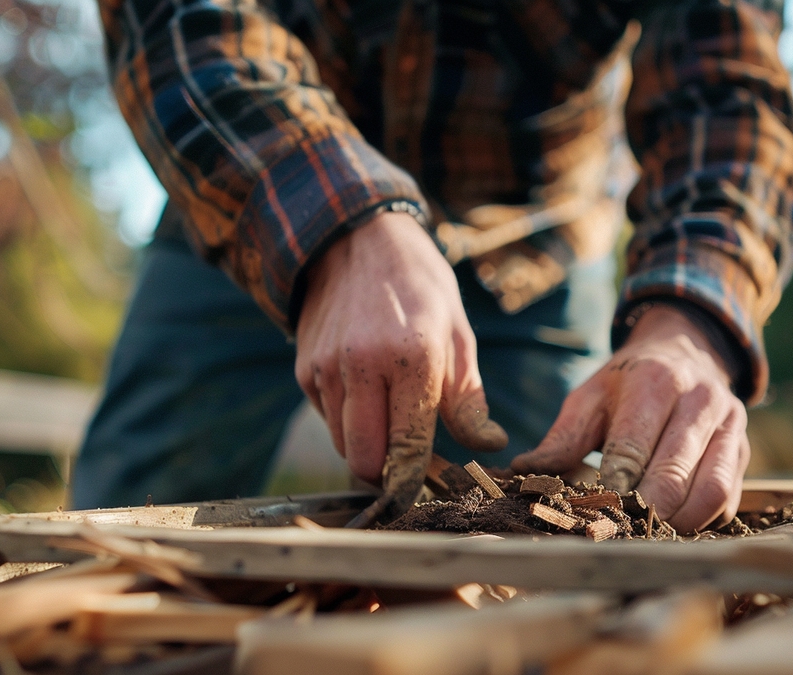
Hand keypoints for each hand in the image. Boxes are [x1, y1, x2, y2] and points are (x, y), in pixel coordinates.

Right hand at [295, 212, 506, 505]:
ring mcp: (326, 369)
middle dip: (387, 473)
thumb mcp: (459, 337)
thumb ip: (470, 400)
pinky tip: (367, 393)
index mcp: (412, 358)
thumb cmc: (420, 289)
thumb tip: (489, 446)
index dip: (417, 479)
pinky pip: (327, 420)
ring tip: (392, 421)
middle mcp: (362, 367)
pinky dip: (347, 422)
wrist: (357, 240)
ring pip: (342, 446)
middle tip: (411, 462)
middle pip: (364, 460)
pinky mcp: (303, 370)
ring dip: (367, 447)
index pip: (408, 447)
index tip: (427, 487)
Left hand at [511, 304, 748, 531]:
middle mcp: (700, 401)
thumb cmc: (629, 383)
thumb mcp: (590, 397)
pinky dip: (701, 521)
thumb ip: (561, 437)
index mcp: (654, 382)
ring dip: (677, 524)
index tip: (590, 516)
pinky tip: (673, 528)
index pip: (632, 447)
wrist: (687, 352)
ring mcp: (729, 426)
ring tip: (646, 537)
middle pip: (674, 474)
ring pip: (711, 490)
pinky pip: (729, 498)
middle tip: (615, 537)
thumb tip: (523, 472)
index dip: (611, 489)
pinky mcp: (742, 451)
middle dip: (643, 514)